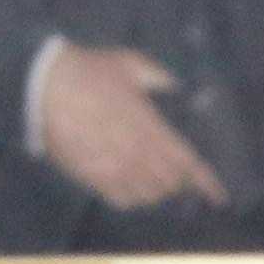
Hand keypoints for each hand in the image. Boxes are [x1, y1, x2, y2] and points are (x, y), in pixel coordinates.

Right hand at [27, 45, 233, 214]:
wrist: (44, 85)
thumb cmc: (88, 70)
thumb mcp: (130, 63)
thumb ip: (158, 76)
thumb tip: (175, 86)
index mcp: (150, 125)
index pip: (187, 162)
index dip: (206, 182)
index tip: (219, 196)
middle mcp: (135, 152)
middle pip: (169, 183)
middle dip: (179, 182)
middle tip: (179, 175)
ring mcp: (112, 167)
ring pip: (147, 195)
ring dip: (156, 190)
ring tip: (154, 180)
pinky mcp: (91, 175)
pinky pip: (120, 200)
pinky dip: (132, 198)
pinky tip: (131, 187)